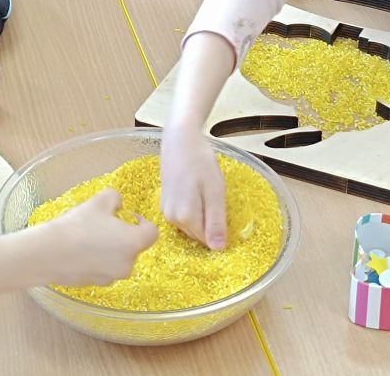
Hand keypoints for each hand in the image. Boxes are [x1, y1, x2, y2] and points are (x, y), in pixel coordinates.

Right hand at [39, 189, 158, 285]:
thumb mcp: (100, 201)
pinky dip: (98, 260)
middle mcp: (128, 264)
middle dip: (123, 234)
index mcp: (134, 243)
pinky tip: (80, 250)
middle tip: (103, 224)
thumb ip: (116, 198)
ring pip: (119, 258)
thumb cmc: (78, 225)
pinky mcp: (97, 284)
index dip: (141, 221)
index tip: (125, 216)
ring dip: (111, 248)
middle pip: (134, 246)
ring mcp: (112, 277)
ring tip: (89, 236)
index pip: (152, 232)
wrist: (50, 254)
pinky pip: (105, 268)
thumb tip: (118, 204)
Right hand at [160, 126, 227, 249]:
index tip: (224, 210)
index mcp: (186, 218)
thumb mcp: (215, 191)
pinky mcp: (165, 203)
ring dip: (202, 216)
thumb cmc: (200, 162)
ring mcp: (166, 211)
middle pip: (199, 234)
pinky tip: (196, 191)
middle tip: (216, 198)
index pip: (208, 241)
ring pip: (191, 226)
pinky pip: (184, 216)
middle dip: (210, 223)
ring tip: (206, 192)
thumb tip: (218, 250)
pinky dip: (194, 210)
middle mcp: (172, 219)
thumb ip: (216, 222)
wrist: (179, 139)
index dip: (220, 230)